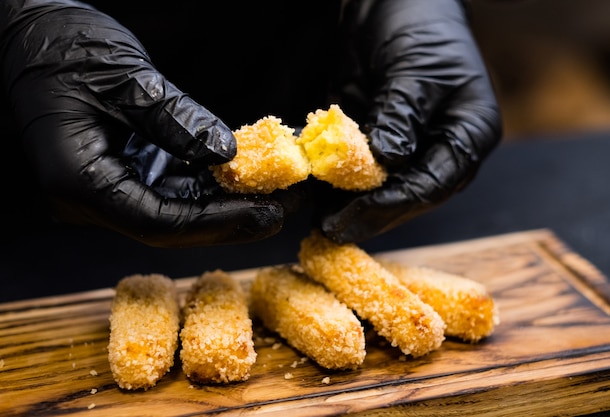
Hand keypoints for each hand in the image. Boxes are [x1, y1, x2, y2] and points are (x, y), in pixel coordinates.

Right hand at [1, 0, 286, 246]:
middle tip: (285, 208)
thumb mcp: (126, 78)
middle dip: (231, 219)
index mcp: (79, 180)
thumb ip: (177, 120)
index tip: (267, 213)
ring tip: (277, 192)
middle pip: (172, 226)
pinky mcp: (121, 171)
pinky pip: (169, 186)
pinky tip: (245, 176)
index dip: (217, 222)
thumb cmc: (60, 47)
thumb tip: (228, 153)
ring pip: (175, 210)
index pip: (159, 222)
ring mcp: (105, 186)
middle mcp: (89, 197)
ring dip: (227, 203)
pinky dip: (208, 183)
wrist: (28, 32)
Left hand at [321, 0, 501, 242]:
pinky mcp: (379, 140)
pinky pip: (360, 171)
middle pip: (409, 196)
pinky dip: (339, 185)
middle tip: (333, 230)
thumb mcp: (413, 71)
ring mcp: (410, 147)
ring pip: (383, 189)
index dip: (394, 203)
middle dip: (370, 214)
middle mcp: (442, 149)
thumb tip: (386, 161)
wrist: (395, 1)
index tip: (357, 215)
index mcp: (468, 133)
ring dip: (352, 207)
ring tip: (321, 224)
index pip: (433, 183)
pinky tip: (317, 199)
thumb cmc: (420, 26)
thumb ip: (400, 117)